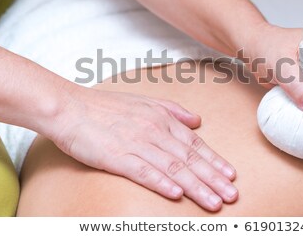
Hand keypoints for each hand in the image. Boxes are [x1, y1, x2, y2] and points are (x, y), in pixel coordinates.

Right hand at [46, 86, 237, 211]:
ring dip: (196, 187)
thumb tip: (197, 120)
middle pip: (189, 159)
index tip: (231, 175)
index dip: (214, 160)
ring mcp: (136, 143)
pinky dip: (162, 183)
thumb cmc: (107, 106)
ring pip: (173, 168)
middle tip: (232, 195)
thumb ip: (173, 110)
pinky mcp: (117, 156)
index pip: (194, 144)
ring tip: (214, 202)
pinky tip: (177, 195)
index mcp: (162, 118)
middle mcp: (154, 131)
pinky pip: (144, 172)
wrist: (70, 107)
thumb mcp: (145, 101)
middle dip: (213, 178)